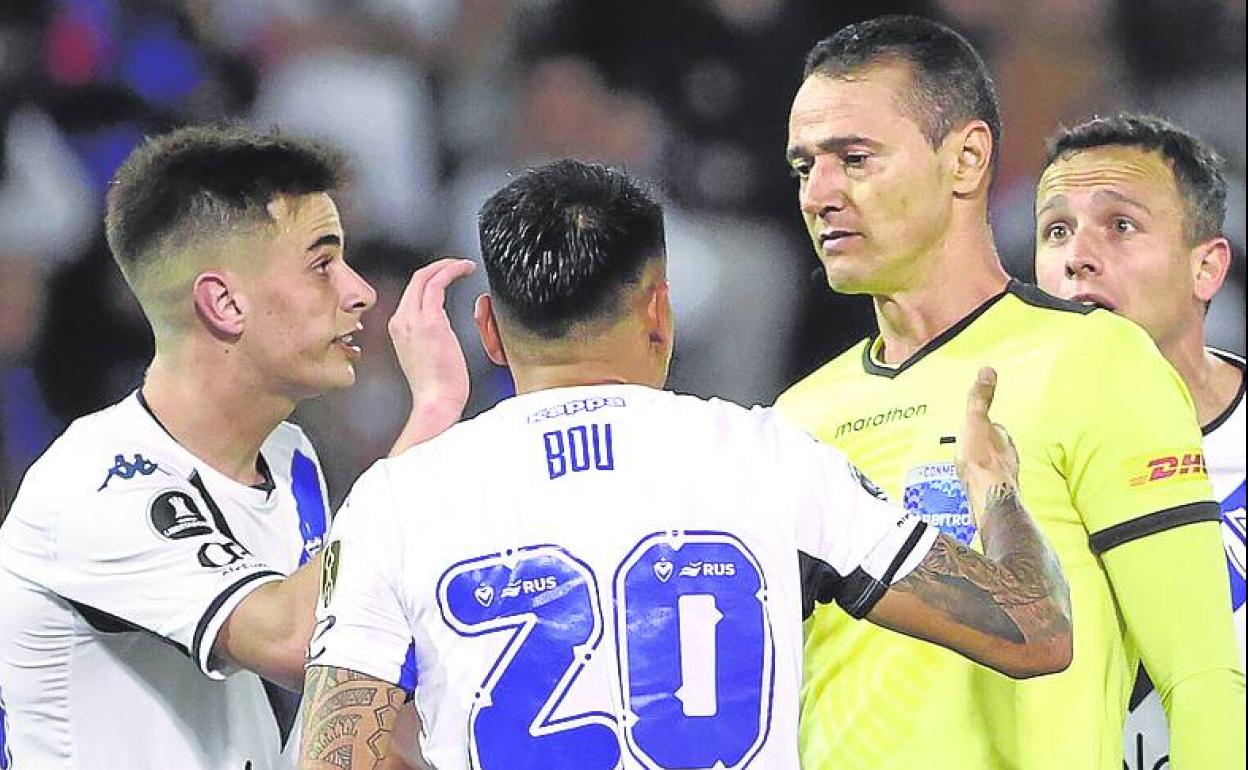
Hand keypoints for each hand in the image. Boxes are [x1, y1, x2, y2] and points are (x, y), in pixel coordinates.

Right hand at [387, 258, 476, 453]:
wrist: (436, 402)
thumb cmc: (438, 388)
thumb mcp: (428, 357)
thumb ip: (430, 338)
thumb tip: (442, 330)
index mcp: (399, 330)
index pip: (412, 294)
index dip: (430, 280)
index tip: (447, 276)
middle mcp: (401, 321)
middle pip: (416, 280)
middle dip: (439, 267)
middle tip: (459, 264)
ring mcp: (412, 319)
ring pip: (425, 277)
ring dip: (447, 266)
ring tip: (465, 265)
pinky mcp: (430, 320)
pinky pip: (438, 283)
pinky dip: (451, 271)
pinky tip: (465, 270)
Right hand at [955, 367, 1020, 527]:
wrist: (987, 498)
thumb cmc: (981, 461)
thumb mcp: (976, 423)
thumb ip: (980, 399)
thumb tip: (988, 370)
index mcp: (1003, 439)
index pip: (995, 427)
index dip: (985, 424)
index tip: (975, 423)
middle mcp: (1008, 457)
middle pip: (995, 447)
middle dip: (984, 445)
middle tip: (968, 444)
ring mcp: (1003, 476)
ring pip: (994, 465)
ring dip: (983, 464)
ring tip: (967, 465)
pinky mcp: (995, 493)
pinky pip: (988, 483)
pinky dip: (981, 481)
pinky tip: (971, 485)